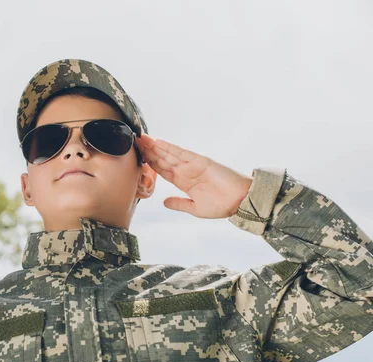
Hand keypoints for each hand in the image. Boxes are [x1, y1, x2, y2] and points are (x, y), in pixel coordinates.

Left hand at [136, 134, 252, 218]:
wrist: (240, 202)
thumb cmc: (222, 205)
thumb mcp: (195, 208)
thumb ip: (179, 203)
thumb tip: (164, 202)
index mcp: (183, 182)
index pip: (162, 170)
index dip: (149, 163)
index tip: (138, 156)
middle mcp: (186, 171)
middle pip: (162, 159)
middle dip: (148, 151)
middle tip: (135, 141)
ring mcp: (192, 165)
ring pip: (169, 154)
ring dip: (155, 146)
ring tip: (142, 138)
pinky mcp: (200, 161)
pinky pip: (182, 153)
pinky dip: (170, 147)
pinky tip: (159, 142)